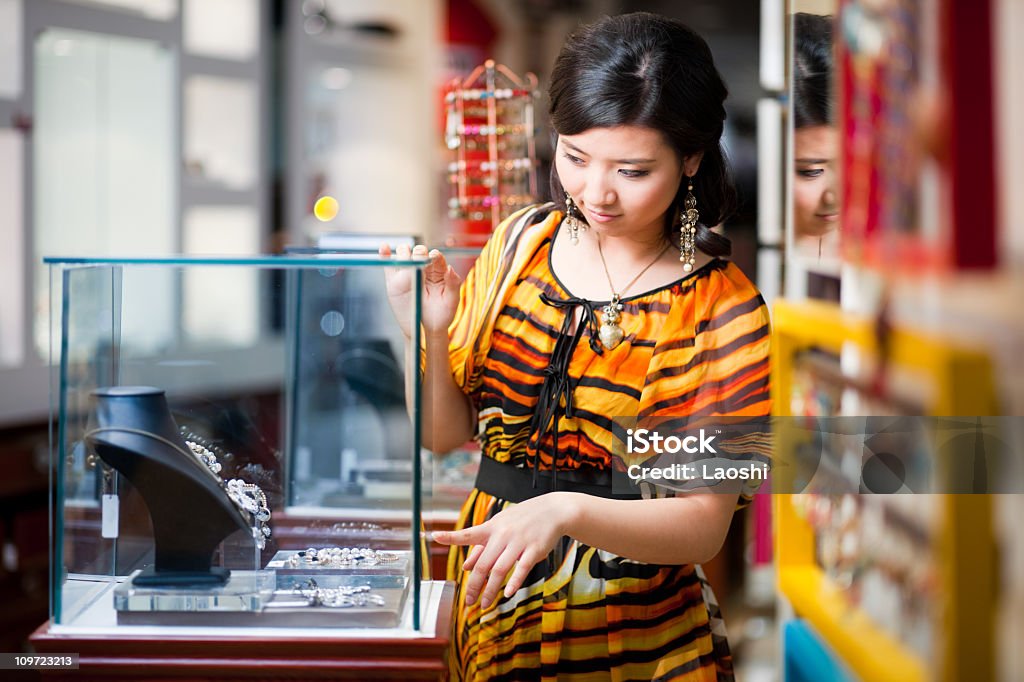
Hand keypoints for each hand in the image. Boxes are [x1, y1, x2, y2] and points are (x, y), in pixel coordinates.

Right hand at [379, 243, 461, 339]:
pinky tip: (384, 248)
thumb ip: (454, 284)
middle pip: (419, 252)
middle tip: (418, 259)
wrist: (430, 327)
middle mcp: (424, 269)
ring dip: (403, 253)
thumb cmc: (443, 314)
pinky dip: (385, 255)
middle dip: (419, 253)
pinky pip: (390, 266)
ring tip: (404, 258)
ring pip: (405, 255)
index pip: (436, 258)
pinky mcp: (397, 279)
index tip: (432, 257)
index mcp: (439, 272)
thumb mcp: (452, 301)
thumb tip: (450, 268)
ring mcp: (410, 272)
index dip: (434, 255)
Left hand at [433, 493, 577, 608]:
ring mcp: (519, 542)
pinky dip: (514, 582)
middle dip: (474, 585)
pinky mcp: (535, 549)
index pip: (467, 533)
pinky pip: (522, 568)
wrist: (552, 511)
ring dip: (491, 589)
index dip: (451, 536)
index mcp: (491, 528)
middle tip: (469, 601)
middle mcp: (502, 535)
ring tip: (484, 603)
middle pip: (483, 564)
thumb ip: (482, 547)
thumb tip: (465, 567)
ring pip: (499, 569)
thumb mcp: (500, 528)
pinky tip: (508, 593)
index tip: (434, 536)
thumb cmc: (522, 520)